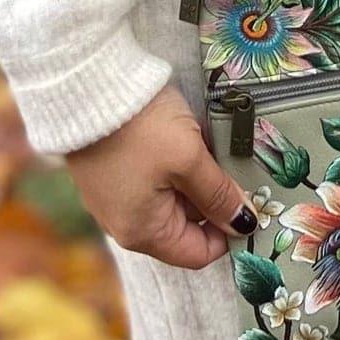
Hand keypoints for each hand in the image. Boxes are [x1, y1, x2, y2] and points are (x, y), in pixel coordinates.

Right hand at [64, 82, 258, 268]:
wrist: (88, 86)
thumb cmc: (141, 127)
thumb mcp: (189, 159)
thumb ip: (218, 194)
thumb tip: (244, 224)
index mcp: (142, 232)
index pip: (198, 253)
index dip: (229, 231)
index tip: (251, 200)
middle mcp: (124, 223)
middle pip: (186, 223)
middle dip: (212, 195)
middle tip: (230, 160)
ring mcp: (116, 196)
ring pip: (172, 196)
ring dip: (195, 174)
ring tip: (205, 140)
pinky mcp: (112, 170)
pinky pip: (155, 177)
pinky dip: (175, 160)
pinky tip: (183, 132)